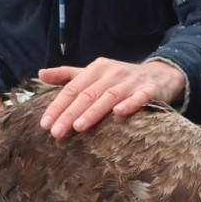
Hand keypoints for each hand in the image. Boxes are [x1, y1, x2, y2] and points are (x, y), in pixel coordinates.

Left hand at [38, 58, 185, 137]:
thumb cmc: (121, 79)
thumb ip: (68, 75)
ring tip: (78, 127)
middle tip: (56, 132)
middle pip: (87, 95)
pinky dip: (130, 104)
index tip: (45, 124)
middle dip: (70, 114)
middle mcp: (112, 73)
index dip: (57, 106)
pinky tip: (119, 114)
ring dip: (93, 112)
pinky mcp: (149, 90)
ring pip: (109, 97)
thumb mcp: (94, 73)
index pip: (72, 89)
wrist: (160, 75)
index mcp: (96, 69)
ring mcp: (131, 81)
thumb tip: (40, 74)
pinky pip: (139, 98)